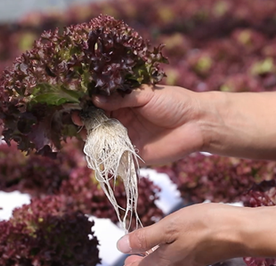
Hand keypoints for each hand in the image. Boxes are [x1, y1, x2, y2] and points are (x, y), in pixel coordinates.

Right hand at [74, 85, 211, 164]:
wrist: (198, 123)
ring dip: (94, 141)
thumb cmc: (174, 102)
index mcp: (125, 103)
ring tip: (86, 136)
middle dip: (87, 124)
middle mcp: (124, 121)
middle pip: (98, 124)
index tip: (77, 106)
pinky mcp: (136, 156)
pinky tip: (97, 157)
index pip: (100, 105)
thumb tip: (95, 99)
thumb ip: (121, 98)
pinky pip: (118, 160)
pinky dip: (107, 160)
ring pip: (105, 142)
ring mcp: (129, 139)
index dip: (88, 106)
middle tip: (77, 121)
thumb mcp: (146, 95)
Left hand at [116, 203, 248, 265]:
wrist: (241, 232)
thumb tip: (121, 247)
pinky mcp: (206, 254)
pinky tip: (174, 247)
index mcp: (167, 259)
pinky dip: (171, 255)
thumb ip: (145, 238)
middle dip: (142, 265)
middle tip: (131, 263)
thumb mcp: (169, 227)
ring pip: (169, 264)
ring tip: (148, 254)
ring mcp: (194, 260)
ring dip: (156, 261)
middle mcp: (180, 264)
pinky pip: (181, 259)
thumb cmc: (205, 226)